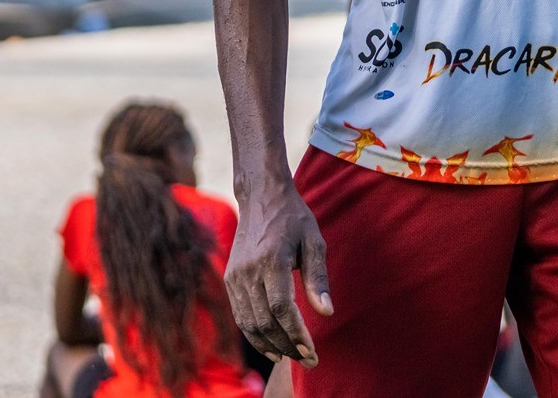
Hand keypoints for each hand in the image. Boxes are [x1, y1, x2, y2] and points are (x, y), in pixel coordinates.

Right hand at [225, 182, 331, 366]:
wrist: (261, 197)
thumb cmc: (293, 218)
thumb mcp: (314, 241)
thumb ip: (318, 278)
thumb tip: (326, 312)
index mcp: (271, 260)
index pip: (281, 308)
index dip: (296, 334)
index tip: (312, 352)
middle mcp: (248, 271)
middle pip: (265, 321)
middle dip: (287, 346)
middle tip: (308, 361)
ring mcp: (235, 276)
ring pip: (249, 323)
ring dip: (270, 345)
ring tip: (291, 356)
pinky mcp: (230, 279)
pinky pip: (241, 315)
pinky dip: (255, 334)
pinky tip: (272, 344)